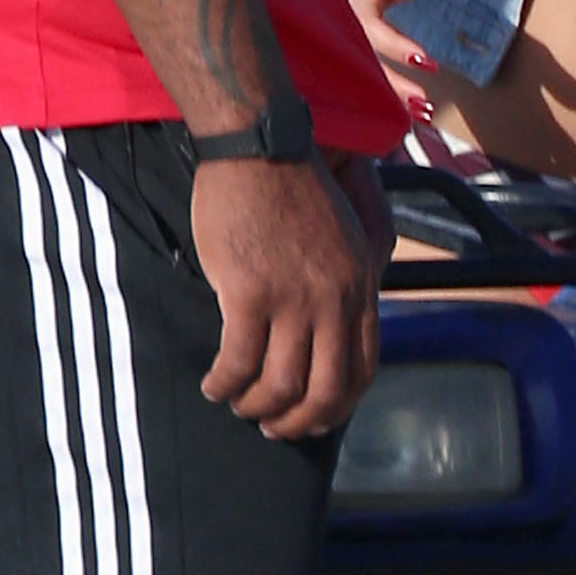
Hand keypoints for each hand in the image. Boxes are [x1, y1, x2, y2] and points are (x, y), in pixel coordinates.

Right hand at [192, 153, 380, 439]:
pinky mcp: (250, 293)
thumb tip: (328, 333)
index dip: (338, 405)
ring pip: (281, 385)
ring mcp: (294, 298)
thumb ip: (343, 283)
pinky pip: (238, 361)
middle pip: (327, 391)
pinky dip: (224, 383)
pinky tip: (212, 383)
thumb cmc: (291, 187)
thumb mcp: (342, 236)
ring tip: (235, 402)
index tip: (314, 418)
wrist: (258, 148)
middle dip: (298, 422)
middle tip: (272, 426)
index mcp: (361, 284)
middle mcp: (335, 298)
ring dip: (256, 406)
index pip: (363, 368)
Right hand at [341, 0, 434, 113]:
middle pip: (363, 64)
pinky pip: (368, 85)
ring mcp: (346, 50)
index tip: (425, 61)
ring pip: (364, 81)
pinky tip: (411, 115)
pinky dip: (387, 102)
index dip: (395, 46)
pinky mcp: (353, 64)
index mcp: (349, 3)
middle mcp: (342, 31)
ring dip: (392, 100)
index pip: (370, 28)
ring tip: (423, 114)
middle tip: (423, 102)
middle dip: (392, 86)